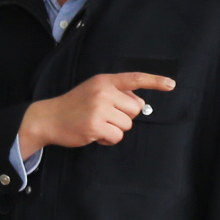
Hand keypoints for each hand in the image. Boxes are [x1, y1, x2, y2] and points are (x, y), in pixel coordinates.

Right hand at [18, 72, 176, 155]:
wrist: (48, 118)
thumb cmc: (74, 106)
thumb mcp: (94, 90)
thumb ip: (116, 94)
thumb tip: (140, 104)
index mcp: (105, 80)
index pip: (135, 79)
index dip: (155, 81)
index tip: (171, 84)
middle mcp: (104, 91)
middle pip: (135, 109)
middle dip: (124, 116)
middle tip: (105, 116)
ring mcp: (99, 108)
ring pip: (127, 125)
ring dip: (115, 129)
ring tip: (97, 124)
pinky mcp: (95, 126)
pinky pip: (117, 137)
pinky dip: (108, 140)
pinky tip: (95, 134)